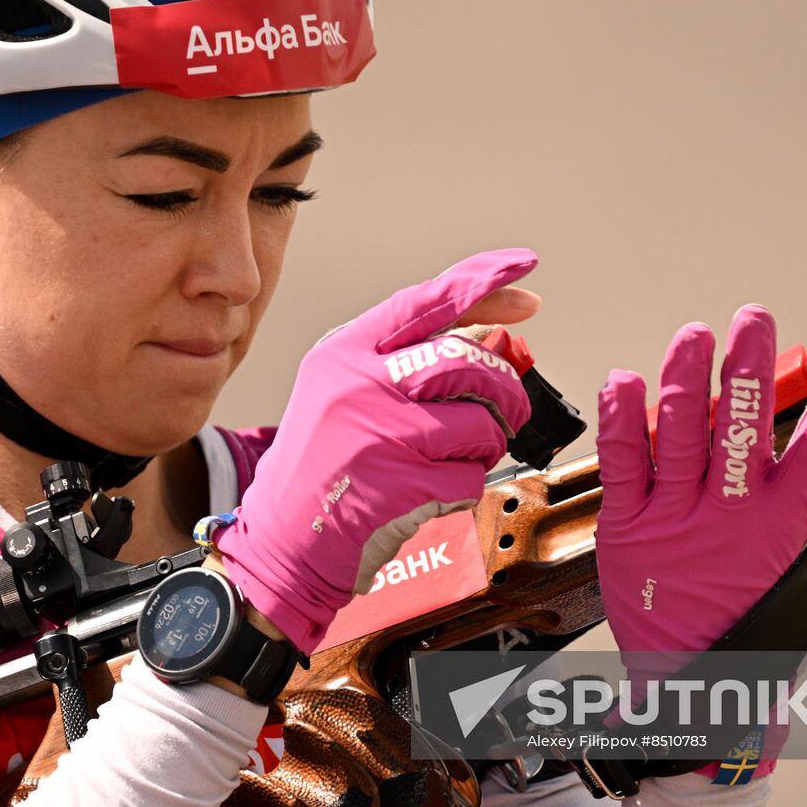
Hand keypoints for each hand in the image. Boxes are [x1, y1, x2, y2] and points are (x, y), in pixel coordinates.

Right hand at [217, 250, 539, 652]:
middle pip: (468, 361)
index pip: (427, 300)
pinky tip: (425, 493)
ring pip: (481, 421)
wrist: (281, 541)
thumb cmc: (322, 464)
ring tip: (445, 458)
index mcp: (344, 352)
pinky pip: (471, 475)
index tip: (525, 266)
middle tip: (503, 409)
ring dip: (482, 444)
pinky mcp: (403, 485)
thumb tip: (497, 337)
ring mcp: (382, 435)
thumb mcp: (342, 390)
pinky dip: (462, 487)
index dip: (483, 280)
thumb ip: (407, 359)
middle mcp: (360, 384)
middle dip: (502, 388)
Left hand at [594, 306, 806, 769]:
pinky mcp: (625, 528)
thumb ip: (784, 500)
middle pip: (745, 422)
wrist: (690, 685)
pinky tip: (624, 380)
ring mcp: (675, 519)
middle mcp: (731, 516)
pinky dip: (621, 414)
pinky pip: (621, 458)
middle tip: (753, 319)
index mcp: (782, 525)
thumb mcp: (785, 563)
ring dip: (688, 374)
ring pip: (681, 429)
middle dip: (749, 362)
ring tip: (694, 337)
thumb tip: (792, 439)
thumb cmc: (740, 623)